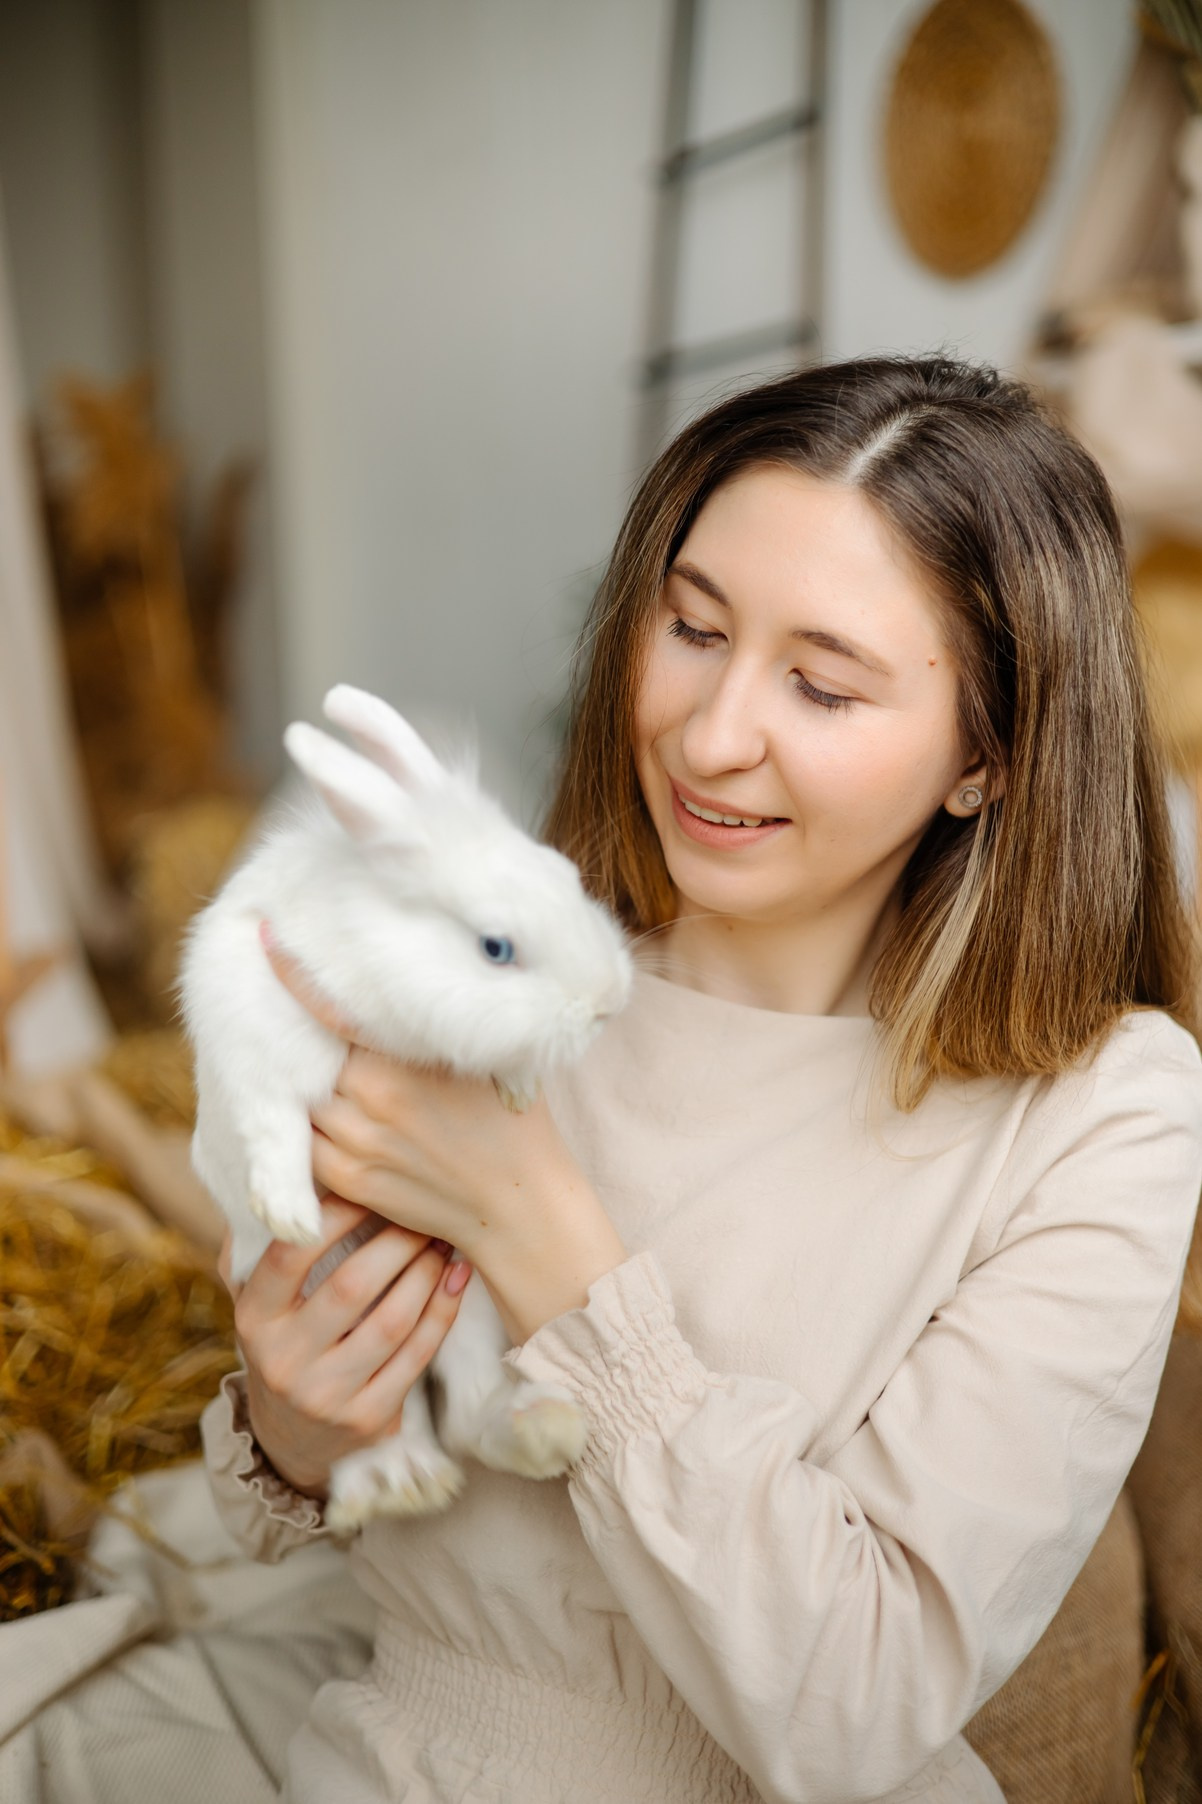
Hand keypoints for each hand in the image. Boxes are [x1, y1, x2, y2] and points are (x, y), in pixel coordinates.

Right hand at [219, 1195, 470, 1499]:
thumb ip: (266, 1240)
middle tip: (422, 1211)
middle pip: (352, 1286)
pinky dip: (442, 1310)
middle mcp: (283, 1360)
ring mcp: (326, 1395)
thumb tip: (294, 1169)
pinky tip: (454, 1278)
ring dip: (425, 1272)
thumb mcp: (259, 1298)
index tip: (368, 1184)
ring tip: (443, 1239)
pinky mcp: (367, 1418)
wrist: (292, 1437)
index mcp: (253, 1318)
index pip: (291, 1256)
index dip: (335, 1215)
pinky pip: (416, 1355)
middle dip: (396, 1240)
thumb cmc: (286, 1339)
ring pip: (391, 1321)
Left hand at [259, 923, 627, 1339]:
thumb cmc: (512, 1122)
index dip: (298, 977)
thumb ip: (437, 1028)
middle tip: (290, 1003)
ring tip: (298, 1056)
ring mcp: (353, 1142)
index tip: (270, 943)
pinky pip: (303, 1140)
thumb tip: (415, 979)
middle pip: (309, 1054)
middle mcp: (369, 1100)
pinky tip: (320, 1104)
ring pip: (299, 1096)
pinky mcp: (347, 1179)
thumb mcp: (490, 1057)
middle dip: (304, 1035)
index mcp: (399, 1063)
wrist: (519, 1206)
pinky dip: (306, 1120)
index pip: (333, 1011)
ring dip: (301, 1078)